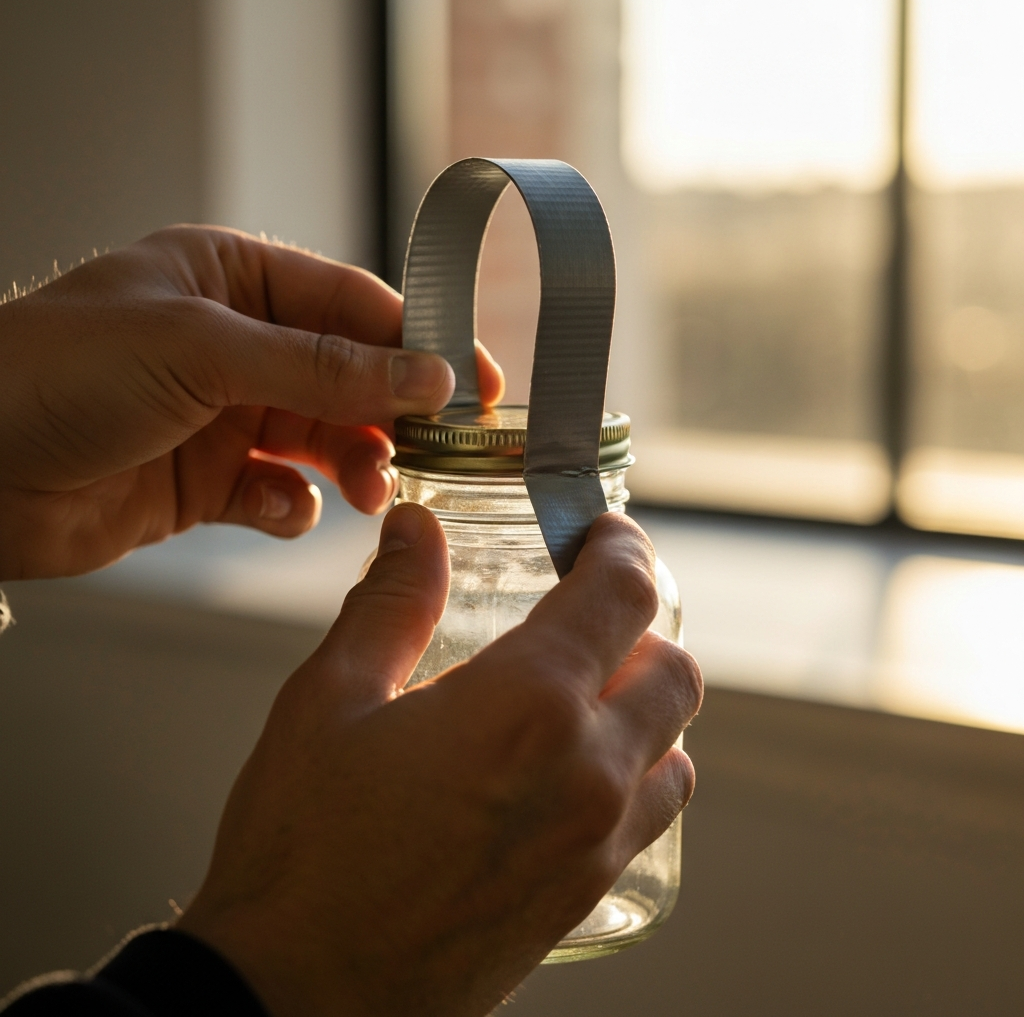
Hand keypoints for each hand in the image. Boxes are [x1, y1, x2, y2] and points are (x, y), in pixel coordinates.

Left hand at [0, 225, 503, 578]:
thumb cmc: (56, 374)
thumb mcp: (204, 351)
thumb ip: (325, 367)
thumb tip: (429, 375)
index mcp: (232, 280)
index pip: (353, 305)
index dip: (420, 343)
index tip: (475, 385)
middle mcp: (234, 345)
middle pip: (349, 377)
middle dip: (392, 415)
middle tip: (431, 450)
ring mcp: (221, 415)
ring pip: (323, 438)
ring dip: (355, 465)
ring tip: (372, 490)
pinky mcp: (205, 481)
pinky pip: (278, 494)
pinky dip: (291, 508)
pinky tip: (279, 511)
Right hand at [177, 506, 701, 1016]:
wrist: (296, 1000)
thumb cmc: (302, 850)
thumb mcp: (329, 701)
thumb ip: (391, 603)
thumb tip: (415, 531)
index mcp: (528, 704)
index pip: (624, 595)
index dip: (623, 549)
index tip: (603, 535)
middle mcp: (587, 771)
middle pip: (674, 668)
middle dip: (639, 623)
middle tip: (584, 611)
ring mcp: (598, 842)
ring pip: (677, 742)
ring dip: (644, 700)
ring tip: (580, 689)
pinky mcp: (589, 896)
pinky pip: (654, 811)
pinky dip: (639, 769)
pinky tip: (573, 768)